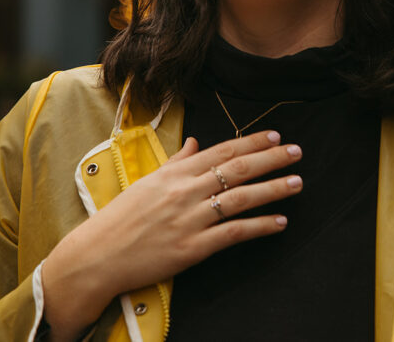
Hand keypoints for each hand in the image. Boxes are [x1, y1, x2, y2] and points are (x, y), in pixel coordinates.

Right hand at [41, 130, 301, 339]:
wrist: (96, 256)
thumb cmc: (121, 218)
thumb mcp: (147, 182)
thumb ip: (175, 162)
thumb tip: (194, 143)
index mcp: (175, 173)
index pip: (221, 150)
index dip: (252, 142)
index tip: (275, 136)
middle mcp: (185, 191)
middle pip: (237, 168)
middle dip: (271, 159)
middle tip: (297, 152)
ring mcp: (190, 219)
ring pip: (241, 197)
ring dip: (273, 188)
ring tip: (297, 182)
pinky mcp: (192, 248)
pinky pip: (233, 233)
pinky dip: (259, 226)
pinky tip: (280, 221)